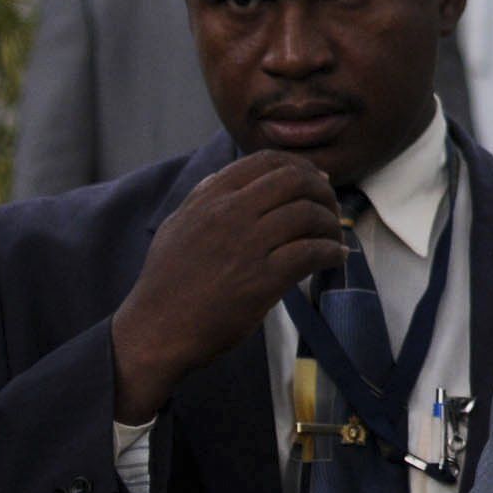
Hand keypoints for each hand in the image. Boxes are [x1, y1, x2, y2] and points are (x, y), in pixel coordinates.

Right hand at [110, 151, 345, 422]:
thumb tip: (226, 175)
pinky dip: (331, 252)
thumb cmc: (166, 282)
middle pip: (296, 181)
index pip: (267, 161)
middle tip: (332, 211)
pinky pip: (311, 253)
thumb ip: (202, 198)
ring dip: (332, 225)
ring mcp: (247, 246)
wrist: (156, 331)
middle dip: (324, 192)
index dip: (302, 166)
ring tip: (334, 238)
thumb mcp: (176, 226)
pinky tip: (335, 258)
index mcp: (211, 198)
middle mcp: (230, 214)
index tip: (318, 180)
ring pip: (308, 214)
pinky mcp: (262, 280)